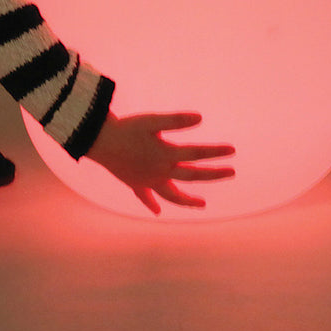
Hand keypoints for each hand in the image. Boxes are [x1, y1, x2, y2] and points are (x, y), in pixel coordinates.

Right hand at [86, 112, 234, 214]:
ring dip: (188, 200)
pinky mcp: (134, 183)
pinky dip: (151, 205)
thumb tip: (200, 117)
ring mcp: (147, 181)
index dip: (215, 152)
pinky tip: (157, 213)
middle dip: (213, 175)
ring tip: (203, 205)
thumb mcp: (151, 120)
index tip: (232, 151)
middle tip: (232, 172)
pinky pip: (145, 197)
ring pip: (172, 195)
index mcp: (166, 155)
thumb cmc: (125, 128)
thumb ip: (176, 120)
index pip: (197, 154)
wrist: (98, 140)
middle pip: (192, 176)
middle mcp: (160, 172)